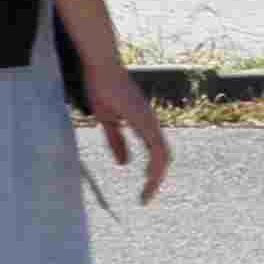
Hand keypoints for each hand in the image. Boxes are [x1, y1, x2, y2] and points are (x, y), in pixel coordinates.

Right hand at [77, 48, 173, 204]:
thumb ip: (116, 141)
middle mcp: (151, 122)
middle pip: (163, 157)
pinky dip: (155, 165)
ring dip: (156, 177)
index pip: (156, 153)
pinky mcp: (144, 118)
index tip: (142, 190)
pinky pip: (156, 147)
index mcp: (143, 123)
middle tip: (145, 198)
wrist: (100, 65)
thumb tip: (123, 163)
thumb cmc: (101, 86)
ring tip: (146, 194)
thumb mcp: (106, 120)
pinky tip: (148, 177)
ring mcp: (149, 120)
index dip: (152, 173)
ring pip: (163, 155)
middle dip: (156, 180)